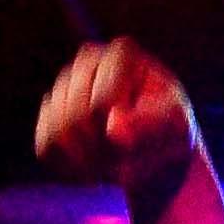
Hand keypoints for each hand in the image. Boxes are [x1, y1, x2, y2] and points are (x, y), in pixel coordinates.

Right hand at [33, 37, 200, 198]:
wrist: (155, 148)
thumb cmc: (170, 130)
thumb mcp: (177, 126)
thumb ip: (151, 123)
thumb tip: (113, 129)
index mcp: (121, 54)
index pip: (101, 103)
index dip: (117, 133)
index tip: (138, 142)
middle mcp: (86, 61)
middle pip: (75, 119)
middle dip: (103, 152)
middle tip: (127, 161)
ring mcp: (64, 85)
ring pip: (57, 134)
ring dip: (87, 163)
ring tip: (112, 166)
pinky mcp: (49, 114)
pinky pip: (46, 148)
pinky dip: (70, 169)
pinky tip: (93, 169)